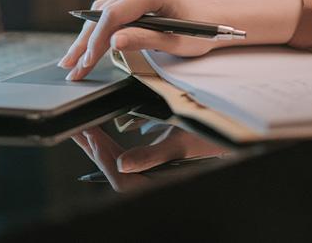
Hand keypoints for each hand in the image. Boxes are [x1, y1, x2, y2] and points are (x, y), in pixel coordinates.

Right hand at [59, 0, 220, 79]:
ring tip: (72, 60)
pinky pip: (110, 9)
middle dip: (85, 42)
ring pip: (102, 12)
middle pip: (104, 13)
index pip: (115, 15)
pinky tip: (86, 45)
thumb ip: (142, 40)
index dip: (97, 40)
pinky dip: (98, 29)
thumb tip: (112, 42)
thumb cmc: (201, 31)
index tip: (87, 62)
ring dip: (87, 36)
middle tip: (70, 65)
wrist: (214, 19)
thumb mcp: (174, 42)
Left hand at [72, 125, 228, 192]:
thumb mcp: (179, 144)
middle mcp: (151, 183)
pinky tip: (111, 139)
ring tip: (88, 131)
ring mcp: (153, 178)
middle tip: (79, 129)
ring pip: (121, 166)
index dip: (101, 154)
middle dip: (96, 149)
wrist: (232, 143)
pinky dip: (118, 151)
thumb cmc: (209, 141)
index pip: (118, 175)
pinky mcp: (157, 171)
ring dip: (104, 149)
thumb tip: (121, 166)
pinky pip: (131, 163)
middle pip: (116, 170)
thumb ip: (149, 157)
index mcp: (155, 182)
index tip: (88, 133)